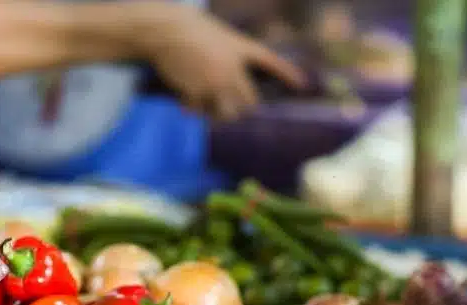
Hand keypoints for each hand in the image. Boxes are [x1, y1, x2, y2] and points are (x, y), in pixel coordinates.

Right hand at [145, 4, 304, 119]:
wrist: (165, 30)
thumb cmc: (187, 29)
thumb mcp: (217, 35)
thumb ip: (229, 58)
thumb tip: (230, 90)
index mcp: (239, 48)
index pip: (271, 61)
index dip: (288, 73)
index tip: (302, 84)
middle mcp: (233, 68)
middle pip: (249, 102)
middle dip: (239, 109)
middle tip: (225, 108)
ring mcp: (217, 82)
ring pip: (226, 113)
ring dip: (216, 114)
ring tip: (204, 107)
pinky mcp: (198, 93)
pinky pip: (199, 111)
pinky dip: (191, 108)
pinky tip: (183, 99)